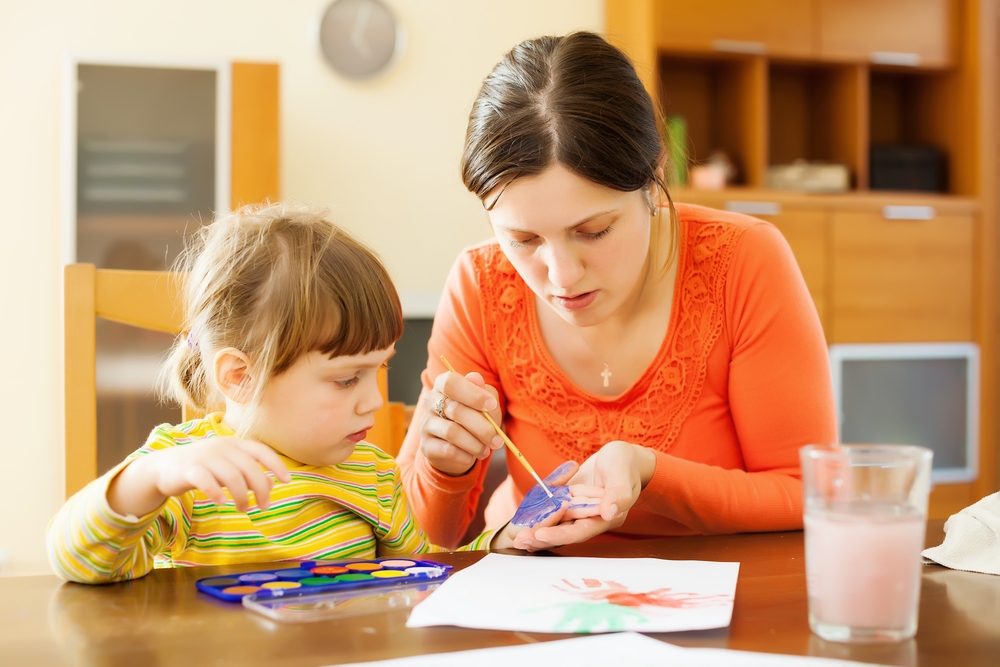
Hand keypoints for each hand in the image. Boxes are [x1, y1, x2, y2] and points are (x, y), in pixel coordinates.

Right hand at [107, 437, 291, 517]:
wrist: (165, 467)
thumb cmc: (203, 467)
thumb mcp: (228, 467)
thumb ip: (249, 473)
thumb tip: (271, 484)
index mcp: (234, 443)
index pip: (261, 451)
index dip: (276, 465)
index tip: (287, 480)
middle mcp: (222, 446)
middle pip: (249, 467)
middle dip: (260, 489)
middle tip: (264, 507)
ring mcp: (205, 456)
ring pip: (231, 476)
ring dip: (242, 495)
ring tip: (244, 509)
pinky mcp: (189, 469)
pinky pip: (206, 480)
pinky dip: (216, 492)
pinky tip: (222, 503)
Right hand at [418, 370, 504, 475]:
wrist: (456, 449)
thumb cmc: (474, 420)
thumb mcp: (485, 406)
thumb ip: (484, 393)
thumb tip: (476, 378)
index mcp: (443, 385)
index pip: (451, 383)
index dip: (472, 394)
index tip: (492, 405)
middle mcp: (430, 402)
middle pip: (455, 410)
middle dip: (482, 427)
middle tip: (497, 440)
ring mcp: (426, 424)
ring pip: (452, 432)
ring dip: (475, 444)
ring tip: (487, 450)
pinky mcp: (426, 446)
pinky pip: (447, 450)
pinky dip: (465, 455)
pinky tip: (472, 457)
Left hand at [510, 441, 655, 549]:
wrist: (619, 458)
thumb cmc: (624, 463)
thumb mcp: (622, 472)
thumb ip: (619, 493)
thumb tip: (609, 513)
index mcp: (606, 517)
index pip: (580, 530)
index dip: (561, 534)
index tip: (541, 535)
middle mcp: (591, 520)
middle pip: (564, 533)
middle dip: (542, 538)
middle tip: (520, 540)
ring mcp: (579, 513)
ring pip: (556, 526)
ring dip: (537, 532)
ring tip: (518, 538)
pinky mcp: (570, 505)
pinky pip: (553, 514)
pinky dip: (539, 520)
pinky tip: (524, 526)